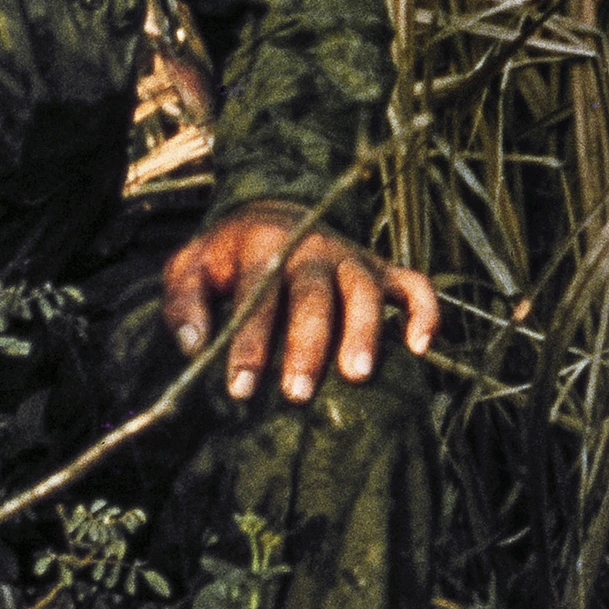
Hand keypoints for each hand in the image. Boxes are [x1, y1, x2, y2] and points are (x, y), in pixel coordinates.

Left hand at [161, 201, 437, 403]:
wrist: (274, 215)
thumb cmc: (228, 257)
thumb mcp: (190, 267)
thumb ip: (184, 302)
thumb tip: (195, 345)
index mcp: (266, 245)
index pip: (259, 295)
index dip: (250, 343)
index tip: (240, 389)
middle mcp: (315, 249)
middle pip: (316, 294)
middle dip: (308, 345)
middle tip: (297, 394)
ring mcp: (354, 259)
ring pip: (365, 290)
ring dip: (364, 332)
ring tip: (357, 376)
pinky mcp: (383, 270)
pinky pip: (414, 286)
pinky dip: (424, 312)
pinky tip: (421, 349)